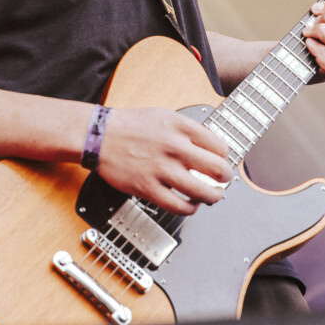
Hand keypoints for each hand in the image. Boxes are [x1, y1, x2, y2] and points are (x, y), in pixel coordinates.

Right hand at [94, 106, 232, 215]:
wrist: (99, 135)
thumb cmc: (131, 126)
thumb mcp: (164, 116)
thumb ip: (188, 130)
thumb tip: (211, 149)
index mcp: (180, 126)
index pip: (220, 146)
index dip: (225, 157)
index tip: (221, 162)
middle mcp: (174, 147)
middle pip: (218, 169)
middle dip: (226, 178)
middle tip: (223, 181)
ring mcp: (161, 169)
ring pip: (203, 192)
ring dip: (214, 197)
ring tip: (213, 196)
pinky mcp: (148, 188)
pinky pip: (179, 206)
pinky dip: (190, 209)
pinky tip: (190, 205)